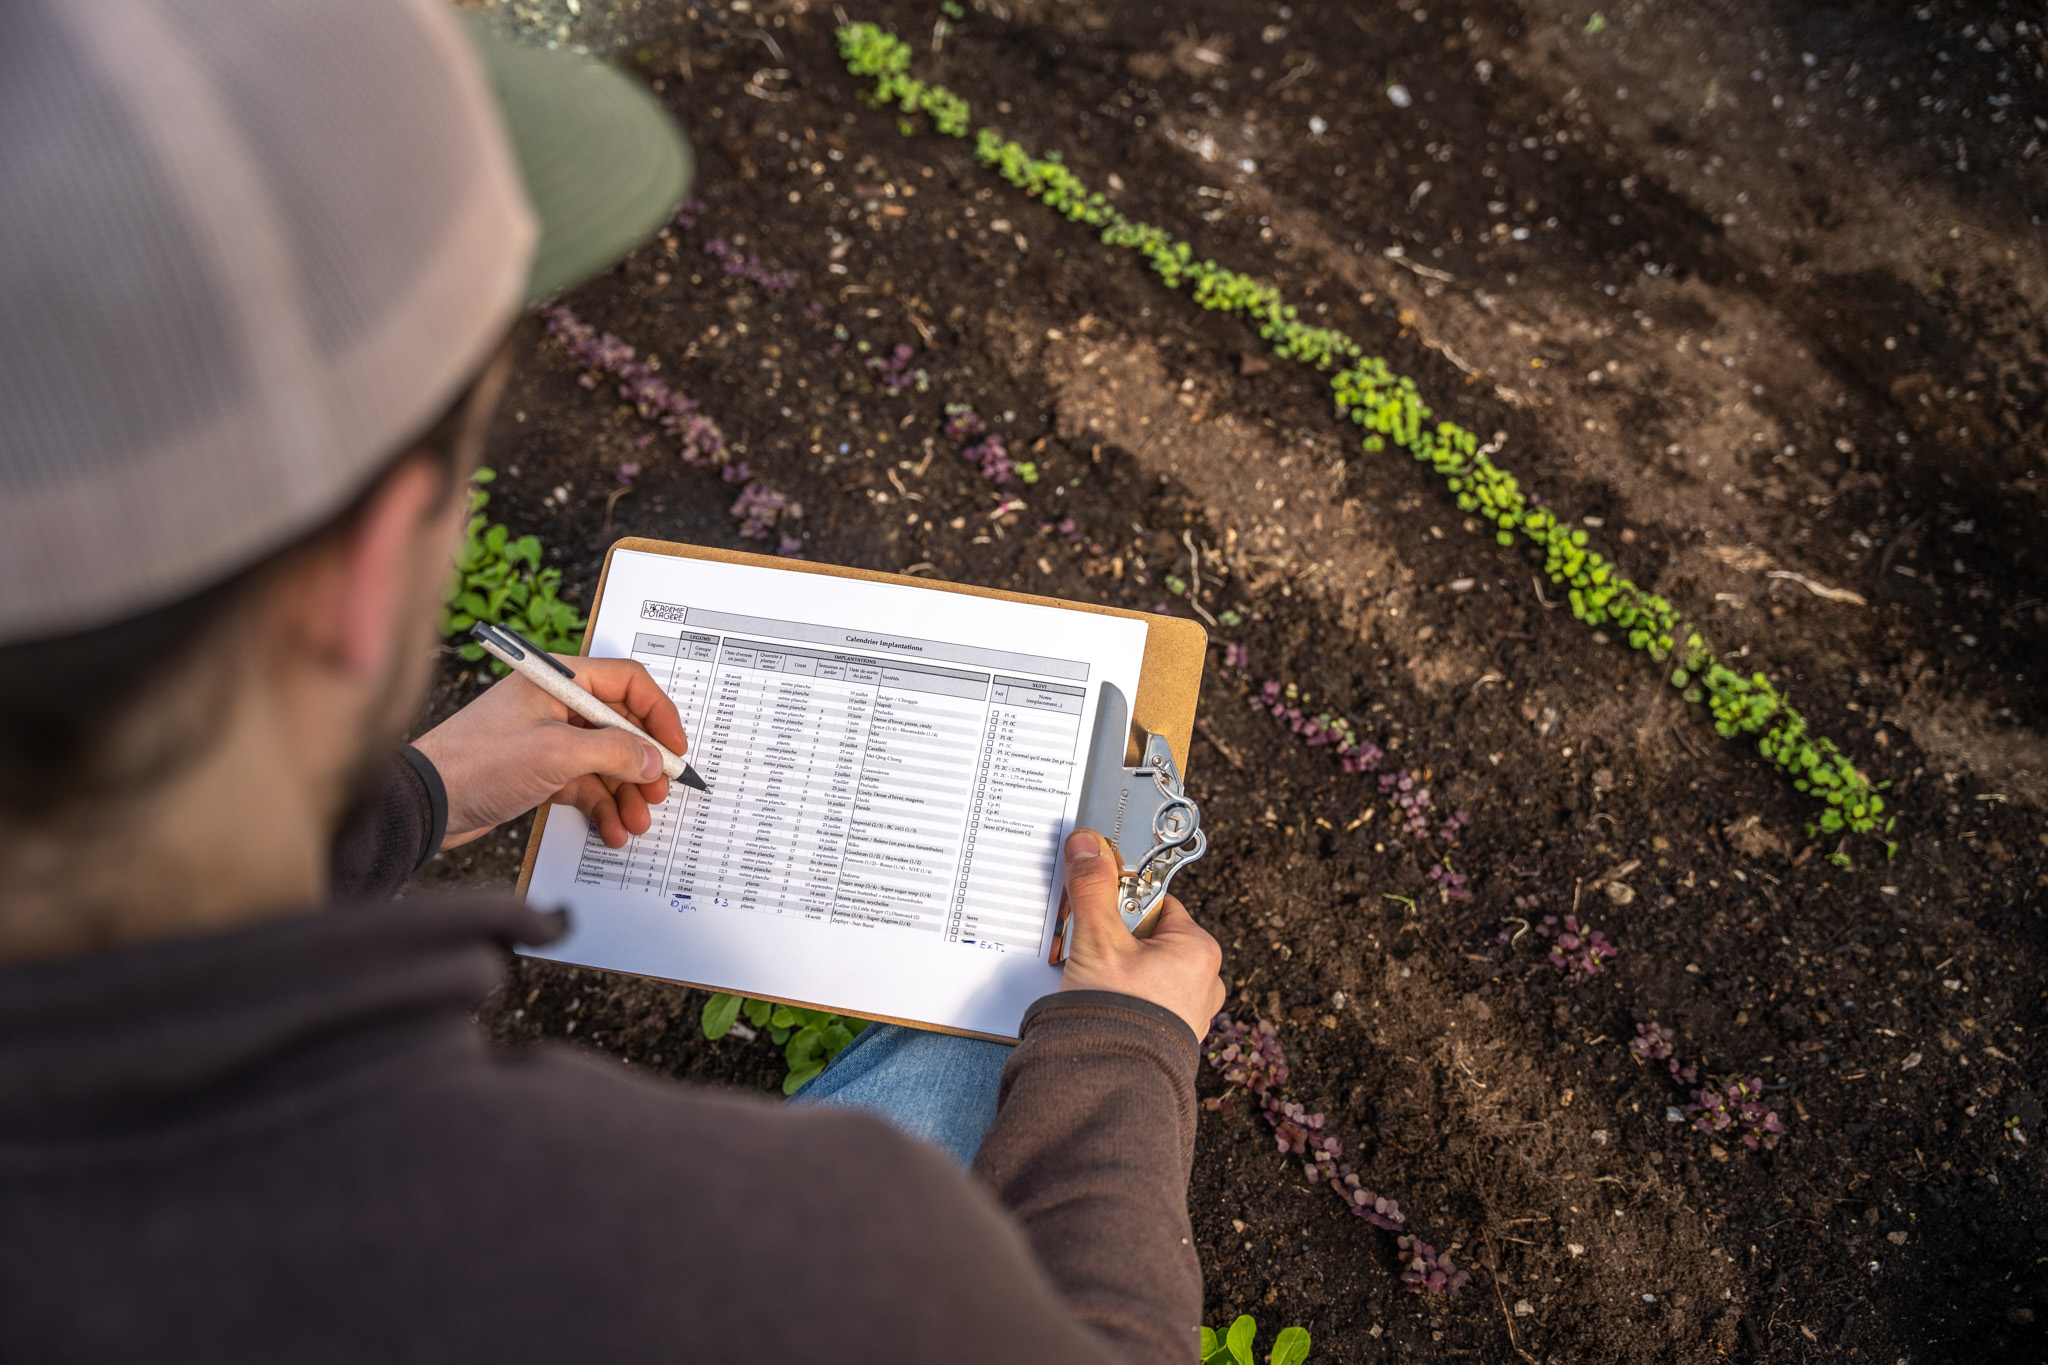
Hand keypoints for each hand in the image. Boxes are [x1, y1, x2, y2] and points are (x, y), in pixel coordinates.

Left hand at [411, 655, 687, 849]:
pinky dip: (602, 806)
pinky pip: (585, 784)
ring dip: (625, 793)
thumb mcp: (556, 753)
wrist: (425, 804)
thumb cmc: (476, 763)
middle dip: (643, 765)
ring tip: (635, 823)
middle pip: (621, 727)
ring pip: (606, 761)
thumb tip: (653, 759)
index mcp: (559, 679)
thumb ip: (614, 752)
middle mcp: (556, 703)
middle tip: (657, 794)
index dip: (659, 715)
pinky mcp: (539, 770)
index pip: (627, 683)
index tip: (675, 749)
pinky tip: (611, 830)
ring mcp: (548, 738)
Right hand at [1050, 829, 1224, 1042]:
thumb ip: (1093, 888)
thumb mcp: (1099, 939)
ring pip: (1147, 972)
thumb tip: (1088, 845)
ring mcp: (1192, 1013)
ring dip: (1118, 972)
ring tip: (1092, 983)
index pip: (1158, 904)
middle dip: (1116, 942)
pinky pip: (1147, 1003)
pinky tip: (1102, 1006)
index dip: (1121, 905)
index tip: (1097, 912)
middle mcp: (1205, 981)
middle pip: (1150, 938)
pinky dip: (1125, 1000)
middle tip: (1090, 952)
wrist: (1111, 1083)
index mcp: (1199, 949)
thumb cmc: (1116, 1012)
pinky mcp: (1174, 1038)